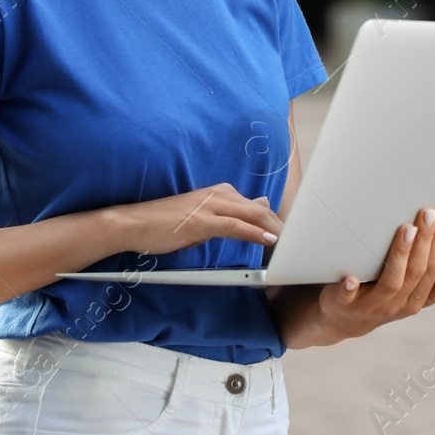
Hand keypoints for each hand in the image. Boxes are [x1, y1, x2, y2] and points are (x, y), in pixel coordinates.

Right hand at [108, 184, 281, 255]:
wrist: (134, 223)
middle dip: (282, 224)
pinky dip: (255, 233)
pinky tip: (270, 240)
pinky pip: (236, 226)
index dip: (276, 219)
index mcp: (220, 193)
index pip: (257, 205)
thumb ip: (232, 212)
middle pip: (260, 208)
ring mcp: (211, 206)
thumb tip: (260, 203)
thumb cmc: (166, 223)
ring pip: (252, 214)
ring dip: (274, 229)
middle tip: (301, 239)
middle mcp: (219, 195)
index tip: (292, 232)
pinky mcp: (202, 221)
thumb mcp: (204, 215)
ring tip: (292, 242)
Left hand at [315, 206, 434, 340]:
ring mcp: (369, 306)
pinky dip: (350, 289)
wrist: (343, 321)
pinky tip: (352, 278)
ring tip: (407, 229)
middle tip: (428, 213)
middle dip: (425, 241)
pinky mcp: (343, 305)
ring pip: (391, 282)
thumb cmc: (380, 298)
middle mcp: (395, 305)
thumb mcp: (412, 297)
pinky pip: (347, 298)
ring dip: (400, 255)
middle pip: (415, 272)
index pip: (432, 270)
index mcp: (414, 300)